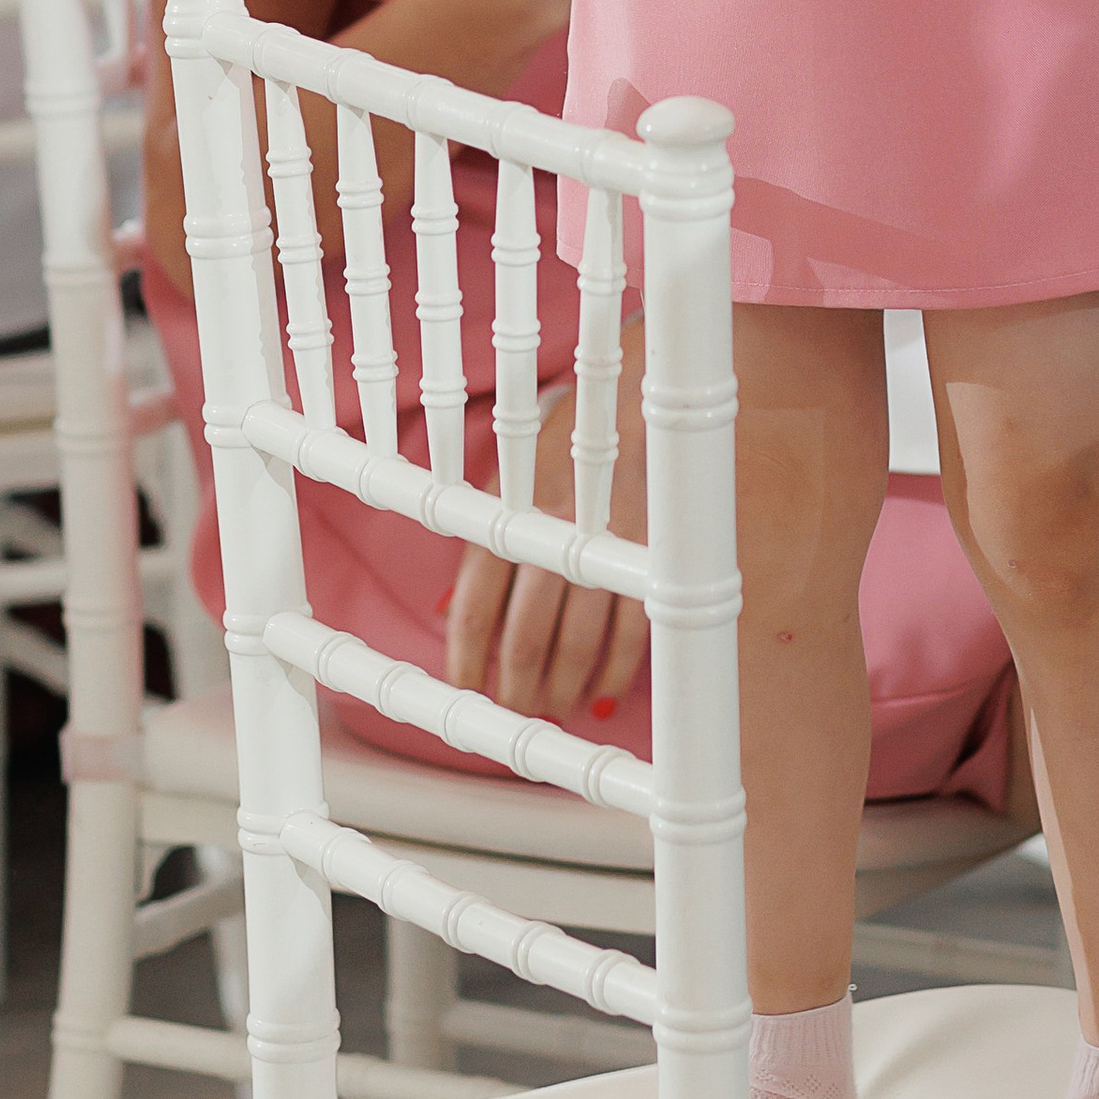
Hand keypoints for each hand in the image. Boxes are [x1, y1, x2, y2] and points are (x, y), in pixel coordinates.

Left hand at [444, 317, 648, 720]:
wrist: (634, 389)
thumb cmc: (564, 436)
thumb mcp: (508, 475)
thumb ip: (484, 539)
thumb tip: (450, 607)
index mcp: (507, 515)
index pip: (474, 606)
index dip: (467, 658)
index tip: (467, 688)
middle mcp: (550, 534)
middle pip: (525, 637)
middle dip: (518, 686)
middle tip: (518, 709)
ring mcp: (601, 545)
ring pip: (576, 641)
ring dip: (563, 685)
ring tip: (555, 706)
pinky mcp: (648, 550)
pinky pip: (630, 628)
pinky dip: (618, 668)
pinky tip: (606, 688)